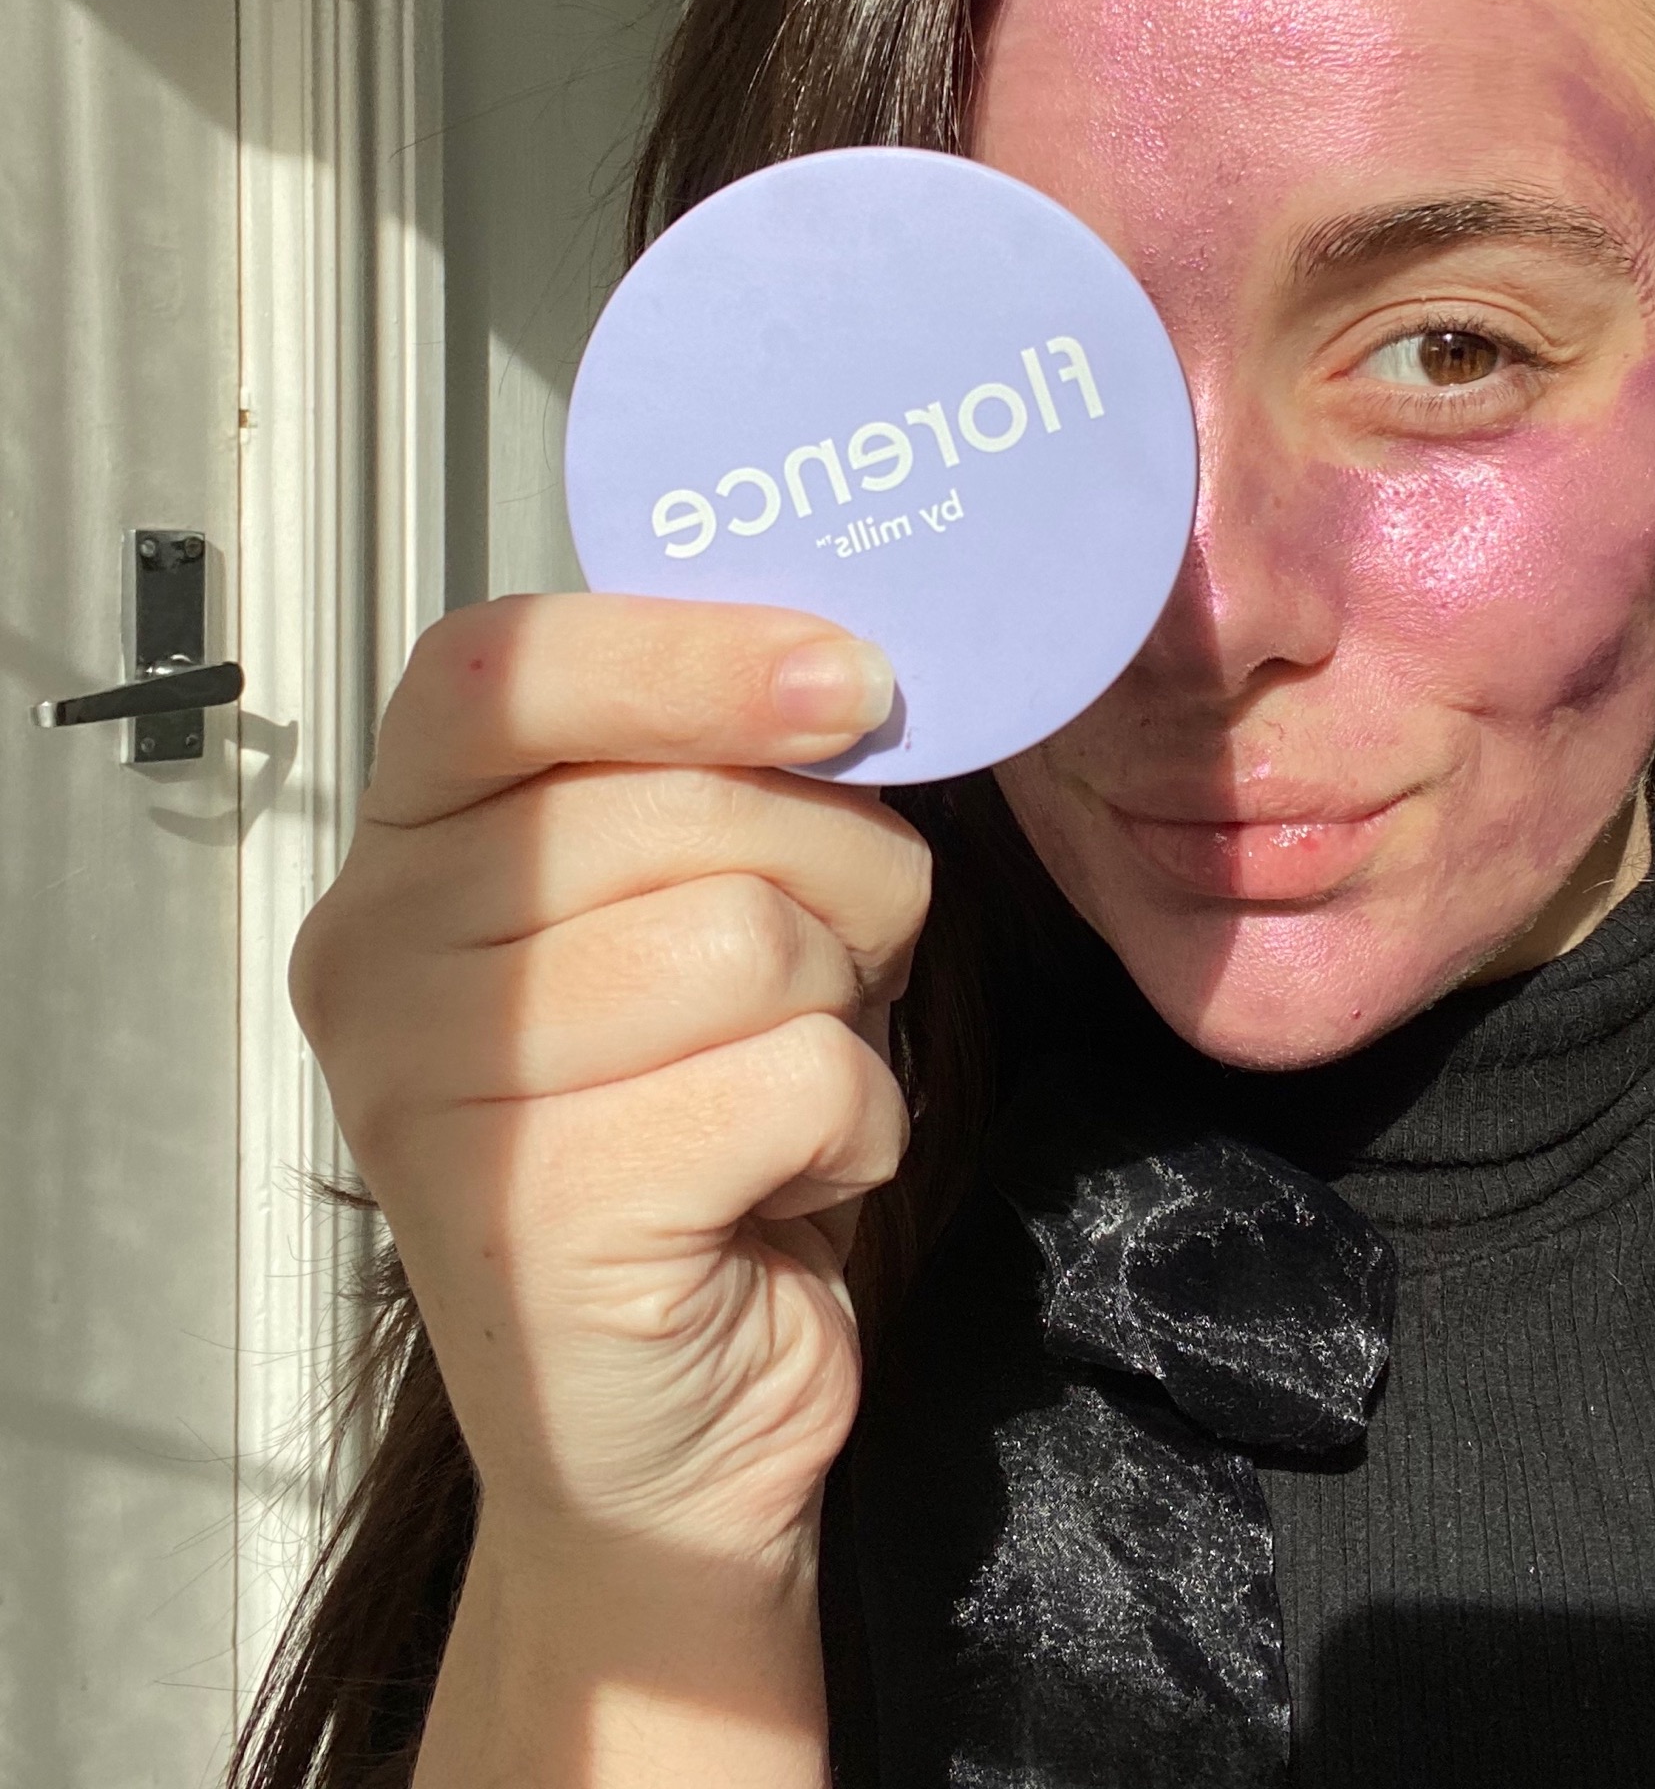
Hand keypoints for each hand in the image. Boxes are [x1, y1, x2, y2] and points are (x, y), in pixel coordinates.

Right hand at [292, 593, 923, 1609]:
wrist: (671, 1427)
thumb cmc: (706, 1127)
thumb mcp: (704, 906)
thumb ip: (724, 782)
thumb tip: (852, 670)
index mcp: (410, 848)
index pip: (501, 666)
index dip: (692, 648)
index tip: (852, 679)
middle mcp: (379, 954)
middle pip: (685, 801)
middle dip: (838, 879)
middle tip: (819, 980)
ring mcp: (437, 1091)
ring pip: (754, 935)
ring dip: (843, 1016)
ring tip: (779, 1093)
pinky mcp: (535, 1217)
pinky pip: (797, 1077)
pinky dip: (852, 1126)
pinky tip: (783, 1186)